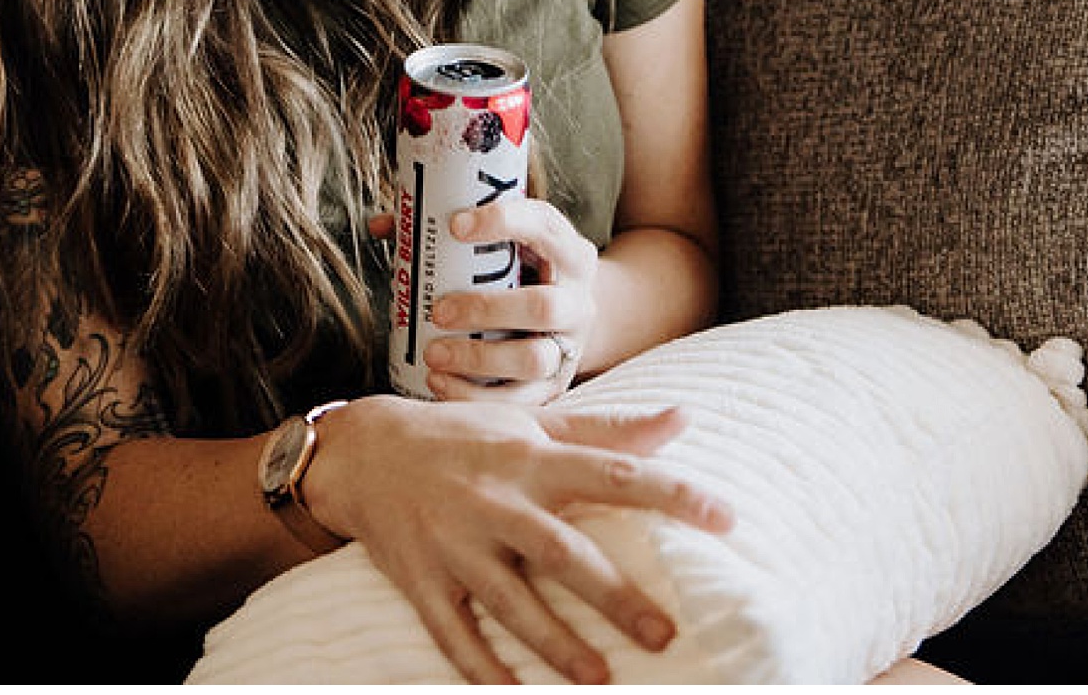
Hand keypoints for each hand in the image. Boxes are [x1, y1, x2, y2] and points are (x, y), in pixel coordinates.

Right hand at [300, 396, 734, 684]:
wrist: (361, 451)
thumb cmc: (461, 438)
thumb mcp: (530, 426)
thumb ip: (606, 431)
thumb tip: (683, 419)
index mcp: (529, 461)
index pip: (612, 473)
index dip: (671, 493)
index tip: (726, 518)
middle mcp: (494, 502)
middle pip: (561, 552)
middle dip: (612, 595)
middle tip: (664, 634)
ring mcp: (454, 545)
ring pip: (511, 602)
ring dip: (556, 645)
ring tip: (601, 680)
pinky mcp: (421, 581)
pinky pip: (453, 634)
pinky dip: (481, 670)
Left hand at [424, 200, 597, 403]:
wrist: (569, 315)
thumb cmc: (523, 271)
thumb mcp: (506, 242)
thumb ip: (447, 231)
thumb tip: (382, 225)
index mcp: (567, 251)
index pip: (543, 225)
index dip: (502, 222)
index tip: (453, 225)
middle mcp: (577, 300)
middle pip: (542, 306)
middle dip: (485, 310)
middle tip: (438, 310)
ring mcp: (569, 347)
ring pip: (535, 359)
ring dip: (479, 359)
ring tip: (433, 355)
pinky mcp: (555, 385)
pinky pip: (522, 401)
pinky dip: (477, 396)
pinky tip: (439, 384)